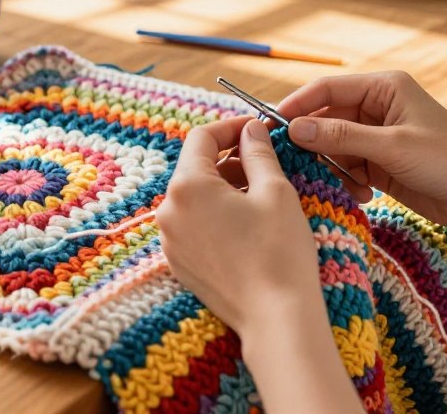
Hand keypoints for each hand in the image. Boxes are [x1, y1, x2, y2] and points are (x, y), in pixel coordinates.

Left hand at [158, 116, 364, 413]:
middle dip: (227, 159)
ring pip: (193, 196)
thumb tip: (251, 130)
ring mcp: (170, 239)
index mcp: (187, 185)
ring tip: (257, 193)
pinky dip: (214, 214)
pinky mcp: (178, 262)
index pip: (202, 138)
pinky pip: (192, 224)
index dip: (230, 128)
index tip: (256, 130)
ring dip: (221, 187)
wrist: (275, 318)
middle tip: (262, 161)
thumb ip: (258, 152)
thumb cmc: (279, 251)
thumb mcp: (274, 190)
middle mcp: (168, 210)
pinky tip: (244, 223)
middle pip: (194, 167)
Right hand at [277, 71, 446, 231]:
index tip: (270, 124)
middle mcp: (377, 108)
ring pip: (333, 146)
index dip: (297, 104)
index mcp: (383, 88)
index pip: (327, 89)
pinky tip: (362, 194)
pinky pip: (346, 167)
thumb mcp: (392, 147)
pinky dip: (346, 180)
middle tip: (288, 160)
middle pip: (325, 118)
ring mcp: (377, 137)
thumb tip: (294, 128)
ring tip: (340, 184)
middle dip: (311, 141)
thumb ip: (341, 136)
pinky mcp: (379, 163)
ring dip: (331, 166)